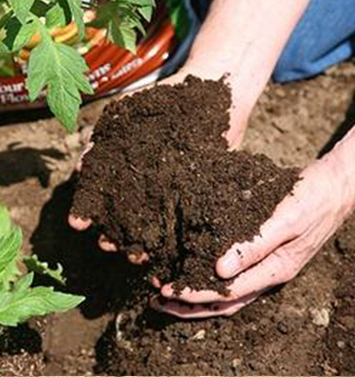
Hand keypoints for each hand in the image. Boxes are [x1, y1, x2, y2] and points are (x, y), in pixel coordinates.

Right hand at [68, 68, 257, 261]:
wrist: (211, 93)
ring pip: (151, 229)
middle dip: (113, 237)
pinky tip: (169, 252)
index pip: (99, 200)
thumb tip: (80, 167)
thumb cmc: (163, 101)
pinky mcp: (197, 198)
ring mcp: (170, 195)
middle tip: (108, 245)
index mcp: (122, 171)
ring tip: (137, 255)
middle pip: (122, 221)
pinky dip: (175, 241)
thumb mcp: (126, 115)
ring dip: (140, 246)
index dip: (86, 214)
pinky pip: (183, 224)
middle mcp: (143, 188)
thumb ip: (101, 139)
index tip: (78, 223)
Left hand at [153, 153, 354, 317]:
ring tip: (166, 291)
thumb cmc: (312, 199)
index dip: (194, 295)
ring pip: (226, 292)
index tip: (166, 290)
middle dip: (188, 305)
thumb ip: (254, 246)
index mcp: (275, 270)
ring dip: (196, 295)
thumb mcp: (284, 221)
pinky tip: (189, 267)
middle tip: (155, 299)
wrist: (335, 185)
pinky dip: (207, 276)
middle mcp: (268, 274)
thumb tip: (220, 271)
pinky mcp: (262, 253)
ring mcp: (266, 266)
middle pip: (224, 302)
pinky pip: (232, 274)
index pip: (226, 294)